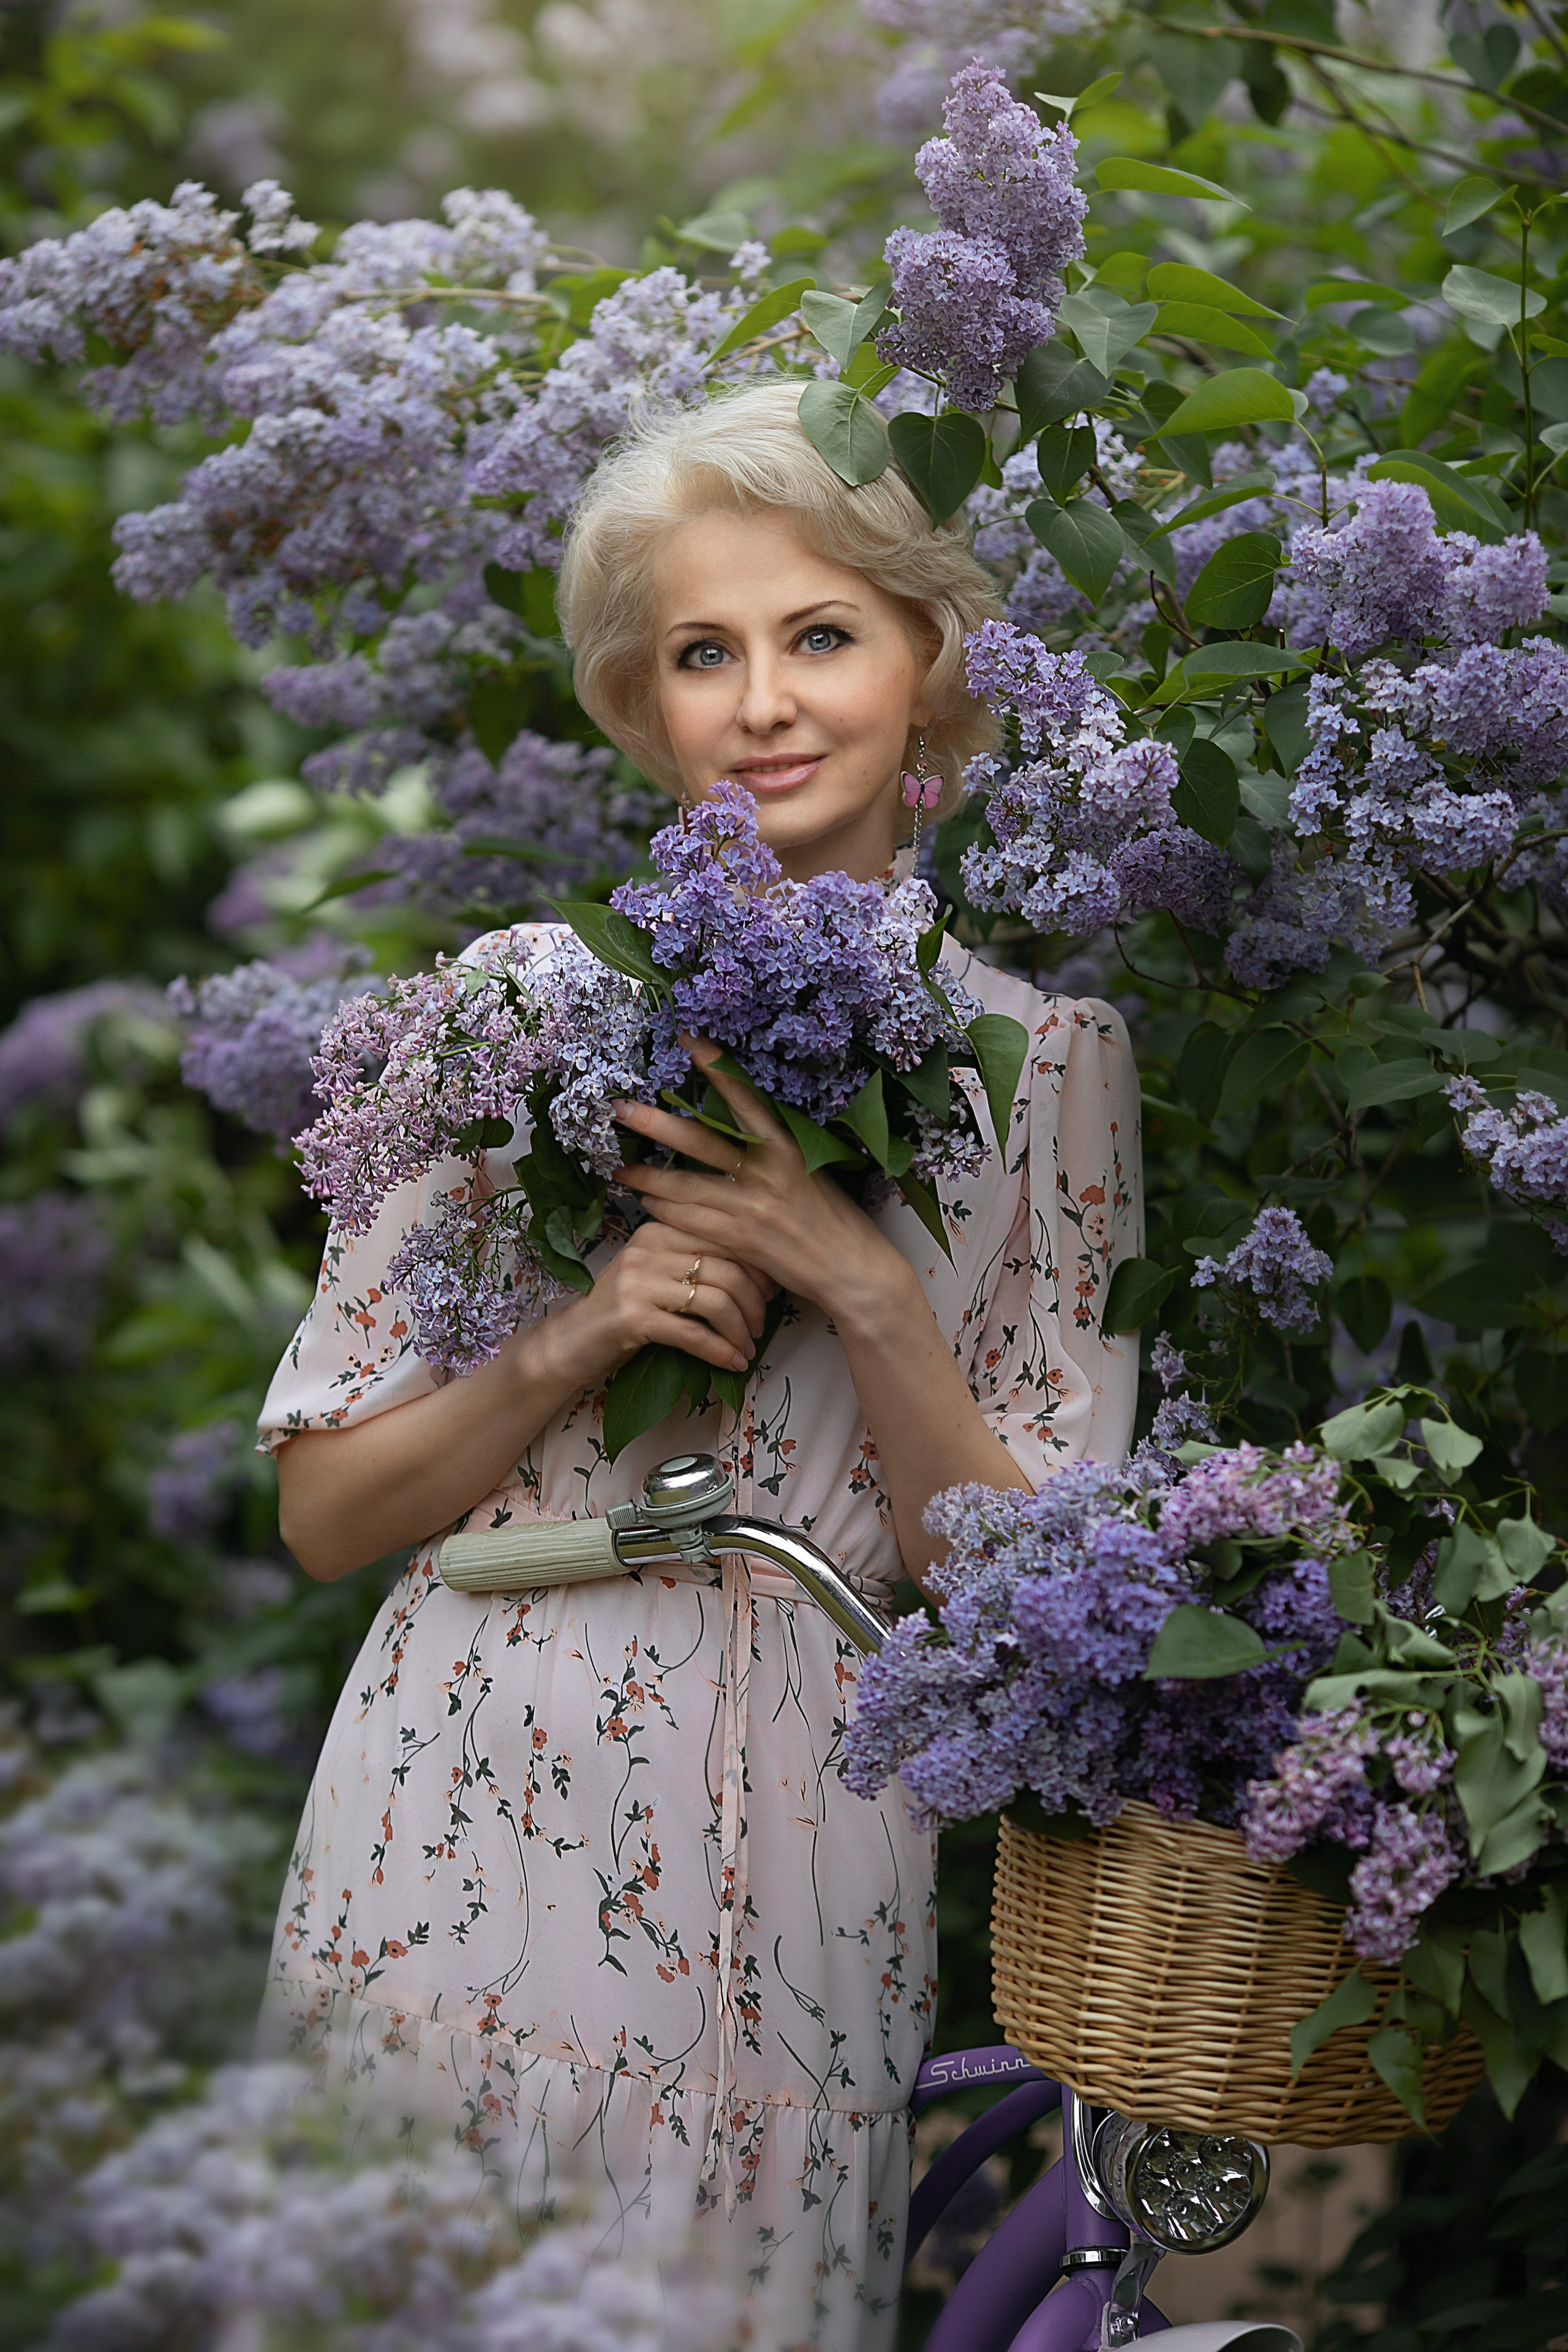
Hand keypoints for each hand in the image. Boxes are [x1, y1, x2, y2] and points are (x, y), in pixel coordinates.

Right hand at [538, 1214, 772, 1385]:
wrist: (571, 1341)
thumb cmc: (622, 1309)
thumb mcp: (656, 1272)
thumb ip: (694, 1260)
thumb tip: (759, 1273)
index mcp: (659, 1229)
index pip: (726, 1237)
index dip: (758, 1268)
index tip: (770, 1293)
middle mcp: (648, 1248)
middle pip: (727, 1268)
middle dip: (755, 1302)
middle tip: (761, 1326)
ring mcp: (638, 1282)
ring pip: (715, 1301)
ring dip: (741, 1330)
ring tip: (747, 1347)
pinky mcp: (633, 1318)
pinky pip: (694, 1334)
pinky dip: (720, 1352)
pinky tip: (732, 1363)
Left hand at [610, 1038, 912, 1333]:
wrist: (851, 1269)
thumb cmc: (833, 1218)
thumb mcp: (810, 1171)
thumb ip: (774, 1151)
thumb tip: (737, 1129)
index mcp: (787, 1146)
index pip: (745, 1097)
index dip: (716, 1067)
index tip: (688, 1040)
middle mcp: (767, 1172)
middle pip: (699, 1141)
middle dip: (654, 1123)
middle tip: (619, 1108)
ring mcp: (751, 1208)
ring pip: (683, 1186)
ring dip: (645, 1176)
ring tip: (618, 1167)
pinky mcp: (740, 1241)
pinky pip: (690, 1222)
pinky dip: (664, 1212)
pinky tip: (646, 1204)